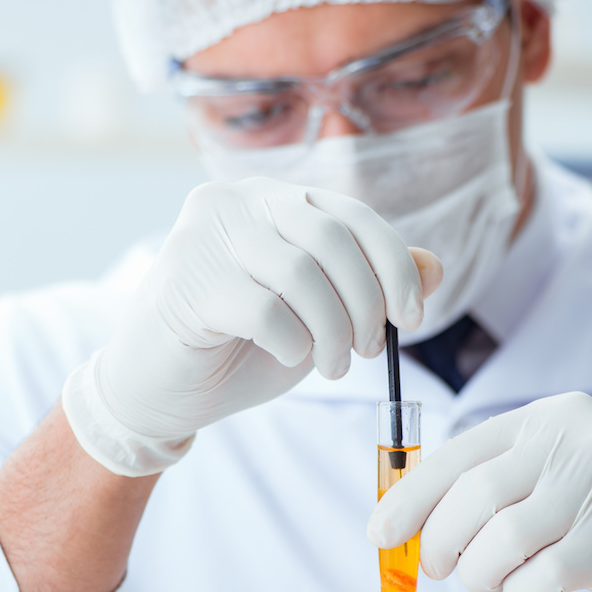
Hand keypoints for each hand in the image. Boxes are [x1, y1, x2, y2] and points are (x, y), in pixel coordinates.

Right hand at [63, 177, 441, 476]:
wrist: (156, 392)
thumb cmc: (237, 349)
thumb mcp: (317, 315)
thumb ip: (368, 285)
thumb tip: (435, 265)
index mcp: (269, 199)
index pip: (350, 214)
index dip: (393, 265)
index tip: (411, 316)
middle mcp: (234, 201)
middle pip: (331, 237)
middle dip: (365, 302)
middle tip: (367, 352)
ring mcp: (204, 235)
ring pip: (301, 273)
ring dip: (332, 331)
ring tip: (330, 366)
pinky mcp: (186, 280)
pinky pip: (266, 309)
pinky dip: (291, 342)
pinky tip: (286, 356)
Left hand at [367, 392, 591, 591]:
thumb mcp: (550, 476)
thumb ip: (486, 489)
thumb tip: (397, 524)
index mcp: (547, 417)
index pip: (459, 453)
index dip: (410, 497)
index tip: (378, 533)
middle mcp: (576, 440)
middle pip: (474, 496)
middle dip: (438, 542)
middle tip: (436, 570)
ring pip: (502, 539)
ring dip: (479, 576)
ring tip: (486, 585)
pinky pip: (540, 577)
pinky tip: (529, 591)